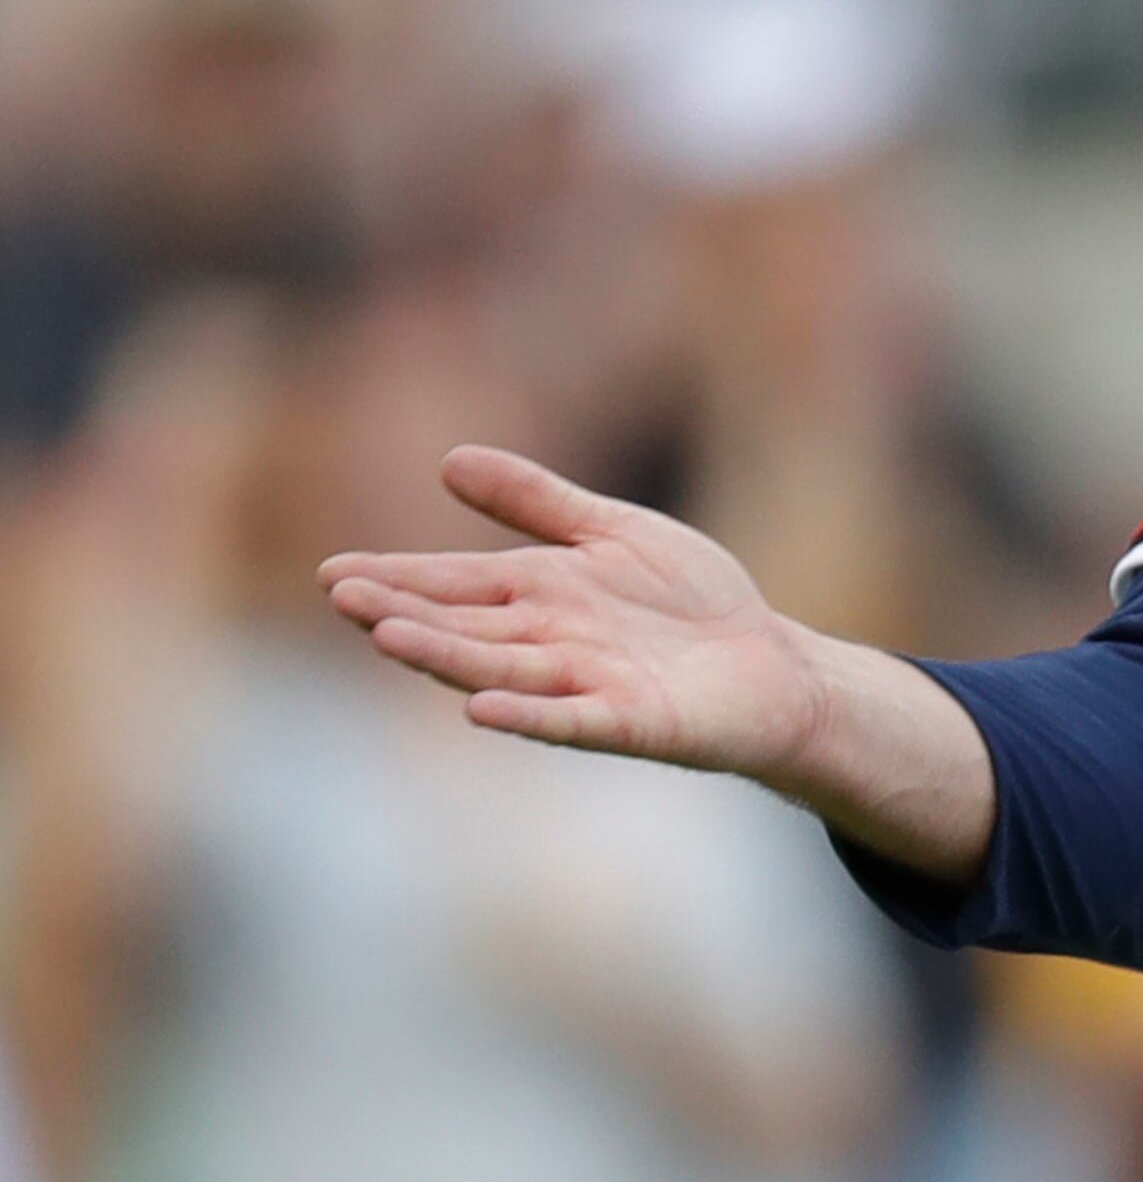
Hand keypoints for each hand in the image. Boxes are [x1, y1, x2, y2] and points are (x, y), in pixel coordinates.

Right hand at [320, 445, 836, 781]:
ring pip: (501, 671)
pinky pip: (570, 721)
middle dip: (404, 612)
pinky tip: (482, 710)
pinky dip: (528, 715)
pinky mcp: (631, 721)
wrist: (770, 665)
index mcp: (539, 595)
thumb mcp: (611, 533)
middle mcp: (548, 643)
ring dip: (447, 657)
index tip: (333, 573)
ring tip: (389, 636)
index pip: (454, 584)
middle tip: (343, 597)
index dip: (397, 579)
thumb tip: (449, 460)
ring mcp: (585, 685)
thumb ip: (537, 502)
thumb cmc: (689, 603)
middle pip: (464, 627)